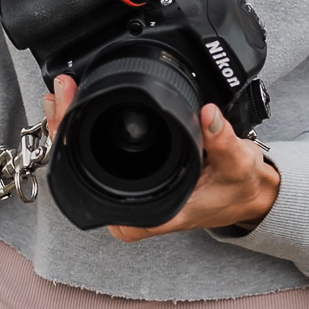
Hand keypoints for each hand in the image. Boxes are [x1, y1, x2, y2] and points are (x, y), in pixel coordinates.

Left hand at [43, 79, 279, 241]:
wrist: (248, 196)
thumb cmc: (237, 188)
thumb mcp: (237, 164)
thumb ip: (223, 141)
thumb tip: (208, 115)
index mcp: (148, 216)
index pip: (93, 183)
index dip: (73, 145)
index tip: (67, 113)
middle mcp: (132, 211)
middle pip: (81, 169)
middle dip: (65, 127)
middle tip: (61, 92)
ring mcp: (129, 197)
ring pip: (85, 162)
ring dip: (73, 125)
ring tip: (64, 92)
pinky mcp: (133, 181)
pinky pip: (99, 156)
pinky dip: (87, 128)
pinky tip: (81, 104)